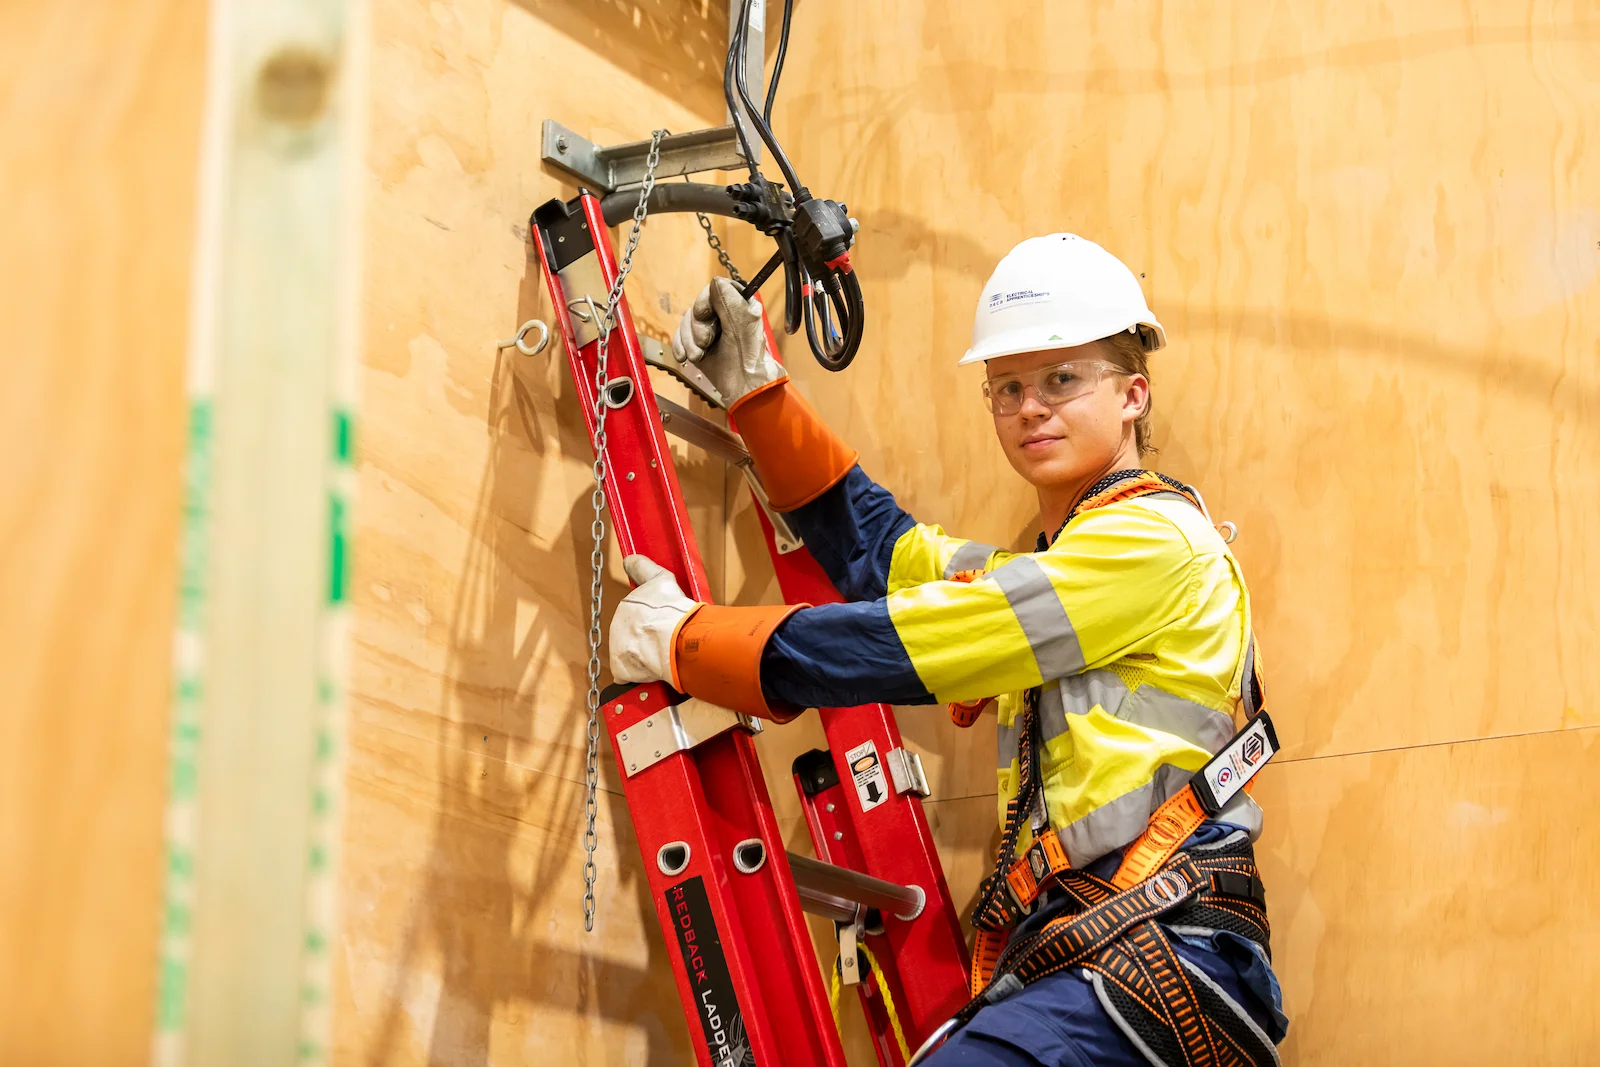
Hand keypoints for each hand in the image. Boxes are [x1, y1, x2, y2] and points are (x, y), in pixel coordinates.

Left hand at [609, 555, 699, 684]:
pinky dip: (642, 673)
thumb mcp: (660, 578)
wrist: (675, 638)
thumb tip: (628, 558)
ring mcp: (617, 648)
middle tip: (668, 639)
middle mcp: (617, 626)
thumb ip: (642, 567)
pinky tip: (656, 668)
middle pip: (634, 635)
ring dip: (646, 656)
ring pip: (633, 654)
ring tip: (665, 654)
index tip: (659, 623)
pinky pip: (630, 673)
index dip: (649, 619)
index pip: (635, 614)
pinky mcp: (621, 668)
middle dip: (649, 638)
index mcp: (626, 606)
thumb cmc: (671, 610)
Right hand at [671, 277, 785, 406]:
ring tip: (699, 355)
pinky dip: (681, 347)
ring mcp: (708, 328)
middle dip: (697, 327)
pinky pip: (679, 336)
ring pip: (686, 321)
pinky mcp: (696, 342)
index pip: (715, 289)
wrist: (740, 387)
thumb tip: (715, 281)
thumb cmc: (746, 356)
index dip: (705, 300)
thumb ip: (730, 300)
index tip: (704, 314)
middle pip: (697, 306)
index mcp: (739, 304)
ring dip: (689, 341)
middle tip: (706, 342)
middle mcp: (723, 313)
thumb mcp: (742, 324)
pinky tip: (686, 358)